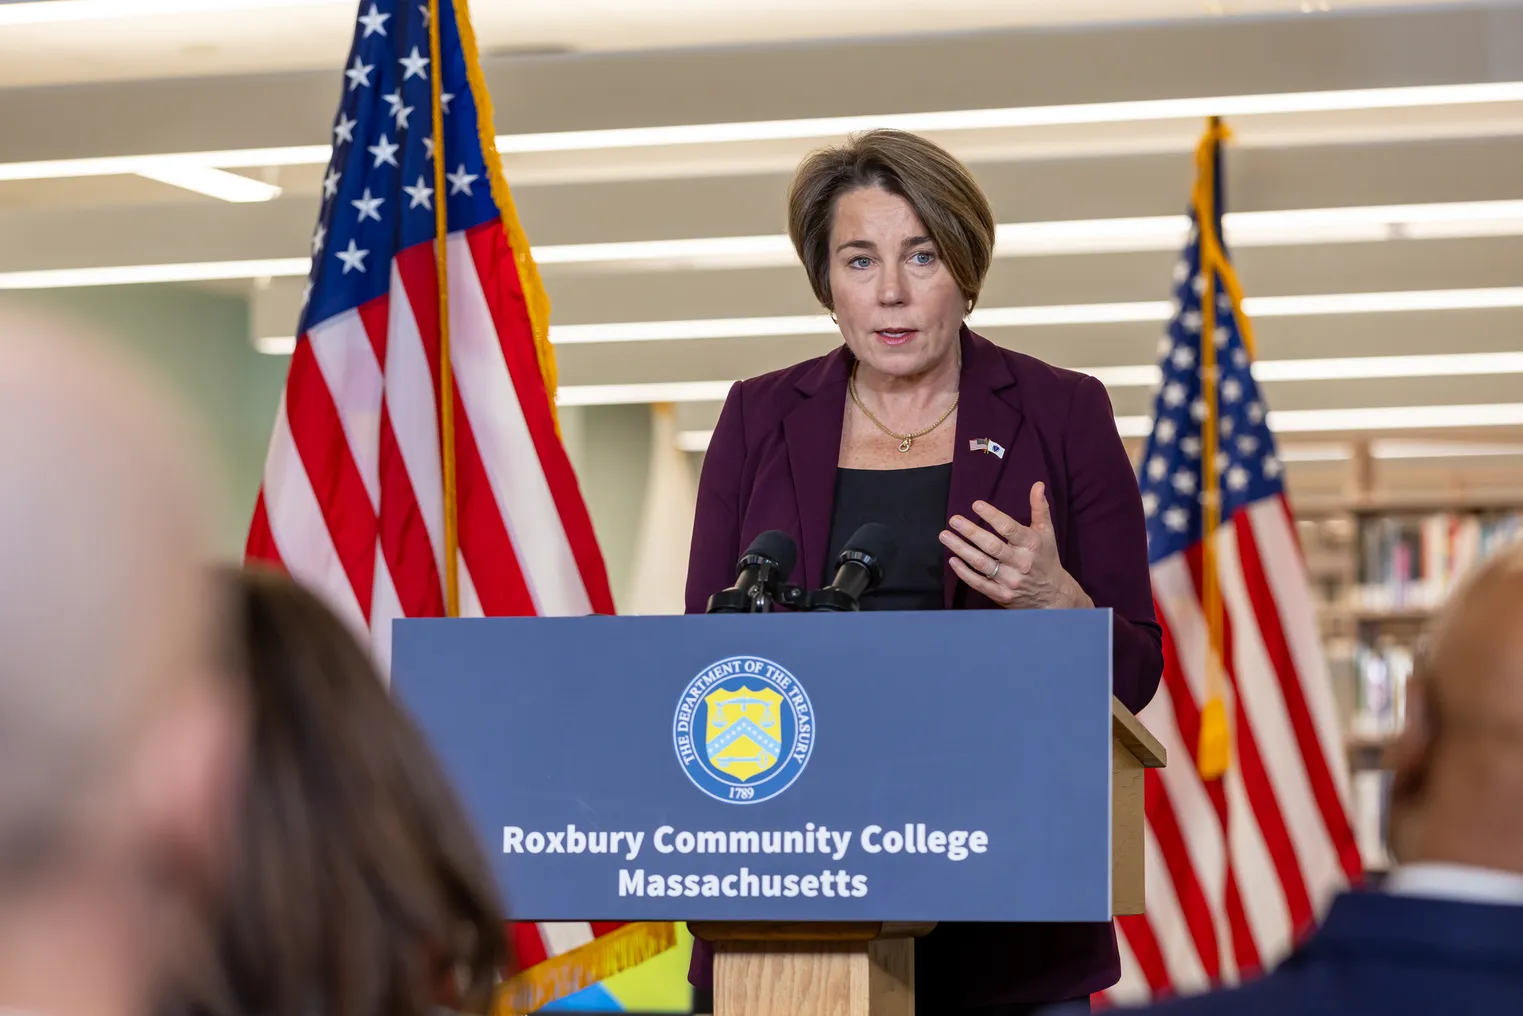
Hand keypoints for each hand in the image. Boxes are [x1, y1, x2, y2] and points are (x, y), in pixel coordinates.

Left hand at [939, 481, 1093, 609]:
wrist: (1052, 595)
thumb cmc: (1046, 558)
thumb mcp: (1046, 532)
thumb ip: (1039, 508)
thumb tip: (1038, 484)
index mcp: (1031, 545)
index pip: (1009, 528)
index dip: (992, 516)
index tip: (976, 505)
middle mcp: (1020, 563)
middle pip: (992, 546)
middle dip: (970, 532)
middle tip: (954, 519)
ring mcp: (1010, 580)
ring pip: (982, 564)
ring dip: (961, 549)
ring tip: (945, 536)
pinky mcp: (1001, 595)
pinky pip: (979, 583)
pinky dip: (964, 573)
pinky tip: (952, 560)